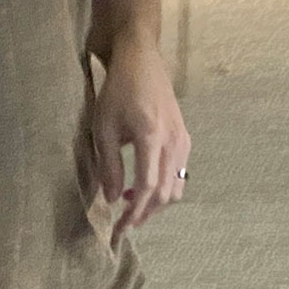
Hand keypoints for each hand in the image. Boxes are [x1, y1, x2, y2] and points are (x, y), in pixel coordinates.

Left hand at [92, 38, 190, 248]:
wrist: (141, 59)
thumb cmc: (118, 89)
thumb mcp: (104, 127)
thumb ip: (109, 165)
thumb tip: (113, 198)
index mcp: (152, 137)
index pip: (148, 188)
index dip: (134, 213)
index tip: (119, 228)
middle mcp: (174, 141)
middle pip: (166, 193)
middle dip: (146, 214)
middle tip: (124, 224)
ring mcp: (183, 139)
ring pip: (177, 186)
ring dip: (156, 202)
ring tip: (132, 205)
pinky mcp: (184, 136)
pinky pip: (180, 172)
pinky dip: (165, 186)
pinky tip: (144, 184)